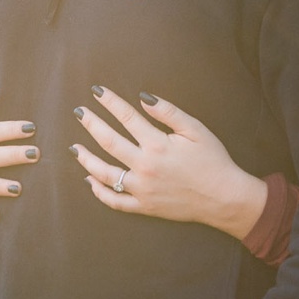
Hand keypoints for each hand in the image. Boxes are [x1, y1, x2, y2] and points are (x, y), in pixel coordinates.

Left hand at [73, 88, 269, 241]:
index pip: (126, 117)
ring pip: (104, 173)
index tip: (97, 91)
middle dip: (91, 124)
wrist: (223, 198)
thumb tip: (143, 98)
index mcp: (157, 145)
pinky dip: (99, 192)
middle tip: (79, 113)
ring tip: (75, 148)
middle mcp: (144, 167)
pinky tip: (89, 180)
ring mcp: (141, 189)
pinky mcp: (144, 206)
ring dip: (86, 159)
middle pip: (108, 142)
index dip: (110, 102)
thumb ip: (168, 112)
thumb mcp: (195, 130)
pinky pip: (114, 201)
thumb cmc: (213, 161)